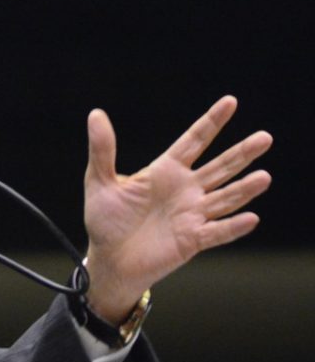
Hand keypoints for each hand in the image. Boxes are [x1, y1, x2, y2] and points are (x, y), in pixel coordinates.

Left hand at [82, 96, 271, 322]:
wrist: (109, 259)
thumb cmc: (105, 219)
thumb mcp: (100, 181)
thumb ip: (102, 149)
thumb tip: (96, 114)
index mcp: (165, 171)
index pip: (194, 141)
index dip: (211, 122)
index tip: (230, 101)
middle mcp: (186, 189)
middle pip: (220, 167)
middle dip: (241, 153)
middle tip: (265, 137)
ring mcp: (192, 214)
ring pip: (225, 198)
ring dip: (244, 189)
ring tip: (264, 176)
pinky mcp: (193, 240)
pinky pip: (217, 232)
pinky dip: (233, 226)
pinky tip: (251, 218)